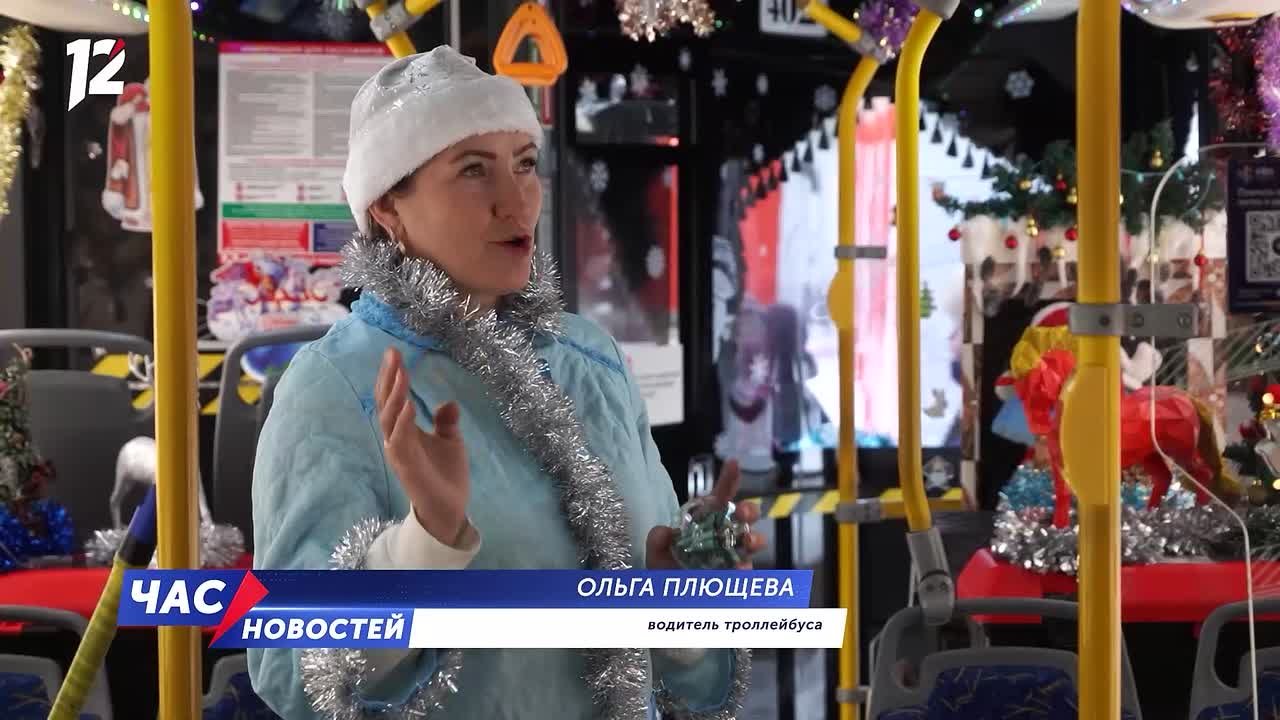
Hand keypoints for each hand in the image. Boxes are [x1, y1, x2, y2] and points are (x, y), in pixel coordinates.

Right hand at [375, 348, 469, 546]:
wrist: (450, 508)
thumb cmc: (446, 475)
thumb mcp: (450, 441)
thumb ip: (446, 422)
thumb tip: (448, 403)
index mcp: (404, 430)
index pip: (393, 398)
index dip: (392, 376)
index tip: (395, 353)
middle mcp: (396, 438)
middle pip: (386, 403)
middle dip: (388, 378)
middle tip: (393, 354)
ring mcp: (398, 452)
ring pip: (389, 419)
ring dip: (394, 396)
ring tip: (401, 374)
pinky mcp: (406, 466)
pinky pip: (399, 441)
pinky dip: (403, 422)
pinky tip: (408, 404)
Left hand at [646, 460, 766, 569]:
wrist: (667, 597)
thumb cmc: (666, 568)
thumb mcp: (656, 551)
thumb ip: (657, 539)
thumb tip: (664, 532)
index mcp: (706, 521)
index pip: (720, 497)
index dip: (729, 479)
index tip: (734, 463)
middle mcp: (724, 535)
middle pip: (744, 516)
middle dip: (749, 509)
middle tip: (744, 512)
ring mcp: (733, 555)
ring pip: (752, 541)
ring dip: (754, 538)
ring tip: (749, 541)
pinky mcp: (736, 575)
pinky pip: (746, 570)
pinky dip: (744, 568)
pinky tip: (739, 568)